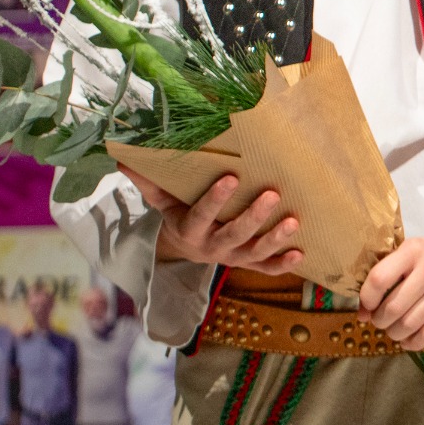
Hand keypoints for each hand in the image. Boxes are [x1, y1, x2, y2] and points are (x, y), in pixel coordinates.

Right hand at [121, 169, 302, 273]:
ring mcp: (232, 258)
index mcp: (190, 230)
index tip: (231, 177)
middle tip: (272, 194)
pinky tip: (301, 254)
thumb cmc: (179, 214)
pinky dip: (283, 265)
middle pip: (233, 235)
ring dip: (274, 239)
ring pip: (254, 253)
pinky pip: (266, 269)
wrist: (186, 249)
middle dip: (253, 217)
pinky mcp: (248, 264)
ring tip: (292, 220)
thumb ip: (148, 181)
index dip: (214, 200)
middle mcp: (212, 247)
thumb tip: (122, 156)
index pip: (201, 216)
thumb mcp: (163, 200)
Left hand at [357, 234, 423, 351]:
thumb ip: (389, 272)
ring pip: (409, 324)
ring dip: (395, 333)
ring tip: (394, 329)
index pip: (379, 279)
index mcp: (413, 251)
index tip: (366, 307)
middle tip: (380, 321)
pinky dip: (413, 342)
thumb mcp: (414, 250)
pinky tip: (408, 339)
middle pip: (393, 307)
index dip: (367, 299)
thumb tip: (364, 310)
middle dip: (380, 321)